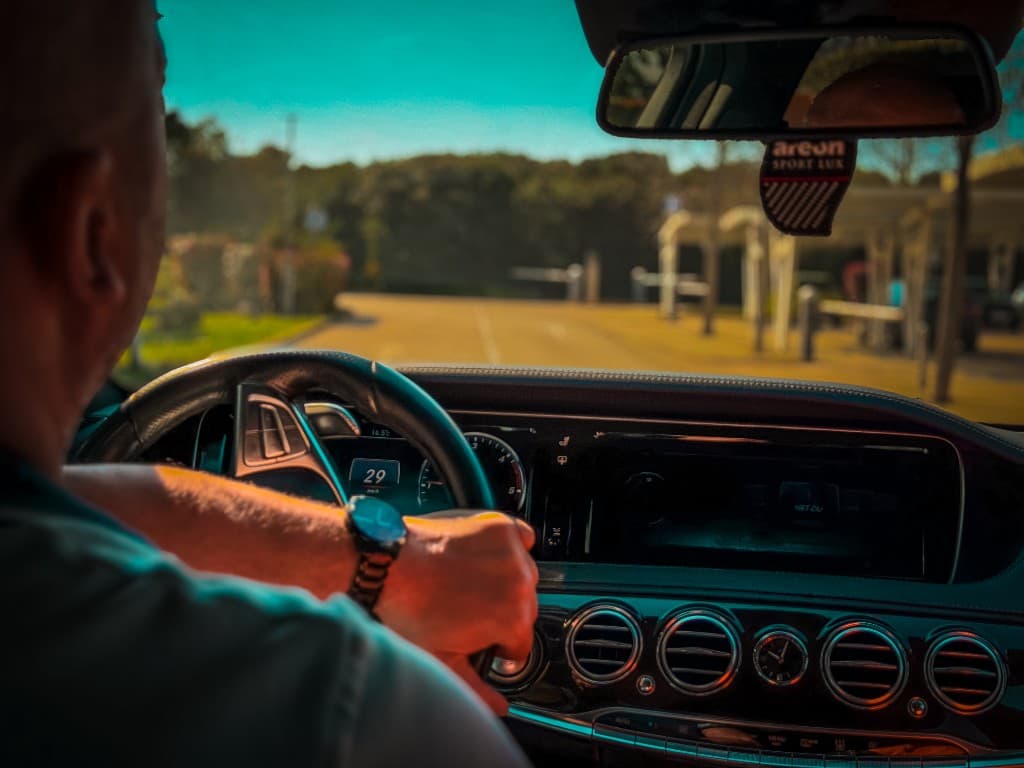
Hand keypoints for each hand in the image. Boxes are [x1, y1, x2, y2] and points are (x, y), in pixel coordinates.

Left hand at [376, 511, 538, 713]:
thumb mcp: (442, 660)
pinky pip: (523, 538)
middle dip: (501, 614)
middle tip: (467, 611)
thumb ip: (477, 689)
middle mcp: (520, 583)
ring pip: (524, 576)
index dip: (497, 647)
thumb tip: (499, 707)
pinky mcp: (500, 526)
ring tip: (468, 584)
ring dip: (506, 581)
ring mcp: (511, 552)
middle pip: (524, 609)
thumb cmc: (409, 609)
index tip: (479, 638)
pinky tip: (486, 557)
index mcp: (512, 619)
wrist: (387, 565)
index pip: (521, 645)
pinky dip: (511, 547)